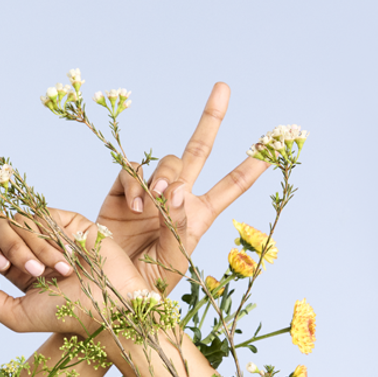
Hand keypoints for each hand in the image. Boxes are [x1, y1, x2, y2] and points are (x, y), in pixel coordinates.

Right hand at [0, 82, 268, 294]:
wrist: (103, 289)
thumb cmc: (143, 288)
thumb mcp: (172, 265)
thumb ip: (178, 229)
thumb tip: (180, 195)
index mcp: (199, 217)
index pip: (232, 185)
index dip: (252, 164)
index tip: (275, 141)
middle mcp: (177, 198)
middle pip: (200, 151)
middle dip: (211, 118)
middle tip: (222, 87)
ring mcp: (149, 192)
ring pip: (168, 162)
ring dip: (167, 176)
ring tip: (157, 203)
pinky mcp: (121, 192)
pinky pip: (132, 171)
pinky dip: (136, 185)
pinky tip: (136, 208)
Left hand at [0, 208, 151, 334]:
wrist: (108, 306)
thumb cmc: (67, 315)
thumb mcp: (16, 317)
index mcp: (13, 268)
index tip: (2, 266)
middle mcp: (28, 247)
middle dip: (11, 246)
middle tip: (34, 270)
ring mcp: (47, 231)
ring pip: (19, 220)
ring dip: (37, 248)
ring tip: (60, 270)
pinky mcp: (66, 220)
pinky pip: (42, 215)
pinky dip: (51, 238)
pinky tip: (69, 258)